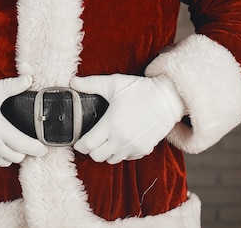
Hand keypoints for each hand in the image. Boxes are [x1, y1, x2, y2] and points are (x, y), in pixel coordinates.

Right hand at [0, 75, 47, 169]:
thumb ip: (12, 85)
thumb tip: (29, 79)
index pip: (24, 145)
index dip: (37, 148)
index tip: (45, 147)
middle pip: (17, 157)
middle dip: (25, 150)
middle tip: (28, 140)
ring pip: (6, 163)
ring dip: (12, 155)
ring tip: (14, 143)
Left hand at [70, 74, 185, 163]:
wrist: (167, 99)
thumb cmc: (140, 90)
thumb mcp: (113, 83)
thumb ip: (91, 84)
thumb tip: (72, 82)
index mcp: (111, 124)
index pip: (88, 145)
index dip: (79, 145)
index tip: (78, 141)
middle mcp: (121, 140)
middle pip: (97, 157)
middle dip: (91, 150)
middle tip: (90, 140)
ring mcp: (133, 147)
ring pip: (111, 160)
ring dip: (105, 153)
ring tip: (105, 140)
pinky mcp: (144, 149)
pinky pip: (126, 158)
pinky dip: (120, 153)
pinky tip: (120, 141)